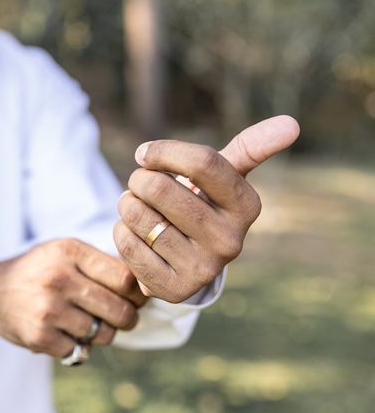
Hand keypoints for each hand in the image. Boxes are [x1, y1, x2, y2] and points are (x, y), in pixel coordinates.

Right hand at [0, 238, 146, 356]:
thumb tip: (146, 284)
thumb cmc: (39, 271)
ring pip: (103, 334)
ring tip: (90, 325)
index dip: (139, 293)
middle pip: (120, 310)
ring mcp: (48, 308)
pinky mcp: (39, 335)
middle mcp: (59, 278)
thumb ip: (100, 262)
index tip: (137, 298)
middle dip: (128, 319)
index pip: (125, 278)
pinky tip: (65, 333)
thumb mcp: (64, 252)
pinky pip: (79, 350)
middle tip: (125, 319)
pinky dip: (77, 346)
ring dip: (103, 334)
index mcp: (70, 251)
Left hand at [113, 115, 299, 301]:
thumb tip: (291, 123)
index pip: (203, 163)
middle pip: (161, 188)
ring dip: (127, 205)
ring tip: (136, 208)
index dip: (163, 152)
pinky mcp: (174, 289)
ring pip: (140, 216)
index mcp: (247, 207)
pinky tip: (135, 234)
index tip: (143, 153)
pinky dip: (121, 231)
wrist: (183, 260)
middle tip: (139, 184)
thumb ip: (252, 147)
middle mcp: (231, 241)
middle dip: (139, 179)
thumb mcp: (225, 177)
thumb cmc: (201, 205)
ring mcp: (203, 269)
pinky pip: (128, 244)